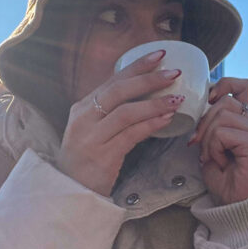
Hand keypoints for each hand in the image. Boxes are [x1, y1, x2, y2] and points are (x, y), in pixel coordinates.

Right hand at [56, 50, 183, 196]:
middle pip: (118, 91)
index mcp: (81, 108)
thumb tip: (144, 95)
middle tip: (174, 73)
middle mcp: (83, 119)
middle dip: (148, 79)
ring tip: (177, 100)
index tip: (159, 55)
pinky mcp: (102, 156)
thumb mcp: (92, 131)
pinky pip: (132, 134)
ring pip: (126, 112)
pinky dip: (151, 125)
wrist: (70, 193)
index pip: (112, 81)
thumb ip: (111, 113)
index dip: (137, 66)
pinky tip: (167, 119)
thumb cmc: (86, 162)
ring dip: (154, 104)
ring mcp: (91, 138)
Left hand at [188, 76, 247, 205]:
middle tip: (200, 147)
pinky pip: (222, 133)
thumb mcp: (212, 145)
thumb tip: (202, 105)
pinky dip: (214, 148)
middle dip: (204, 124)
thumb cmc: (225, 179)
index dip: (224, 85)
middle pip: (224, 102)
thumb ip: (212, 123)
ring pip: (221, 116)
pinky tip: (222, 163)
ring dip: (208, 139)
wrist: (236, 206)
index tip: (209, 100)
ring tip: (214, 157)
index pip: (242, 86)